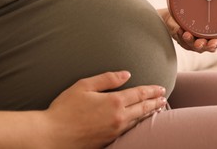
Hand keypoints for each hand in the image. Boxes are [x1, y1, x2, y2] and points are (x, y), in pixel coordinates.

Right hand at [42, 71, 166, 148]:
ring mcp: (115, 131)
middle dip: (155, 102)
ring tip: (157, 109)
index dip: (152, 90)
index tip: (161, 88)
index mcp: (113, 102)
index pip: (139, 94)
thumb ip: (107, 79)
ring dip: (150, 114)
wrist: (53, 136)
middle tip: (164, 98)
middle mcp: (118, 118)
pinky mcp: (109, 141)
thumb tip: (126, 74)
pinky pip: (130, 131)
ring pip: (138, 121)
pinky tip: (140, 122)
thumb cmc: (65, 109)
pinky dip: (139, 124)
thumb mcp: (84, 86)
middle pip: (143, 108)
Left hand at [158, 8, 216, 52]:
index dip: (215, 44)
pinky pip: (180, 39)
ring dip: (188, 40)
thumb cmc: (203, 17)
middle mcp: (203, 42)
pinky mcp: (181, 40)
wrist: (183, 13)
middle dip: (201, 45)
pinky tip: (178, 30)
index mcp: (214, 38)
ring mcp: (192, 42)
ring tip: (186, 34)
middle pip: (203, 47)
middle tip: (198, 43)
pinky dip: (179, 35)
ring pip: (190, 44)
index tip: (213, 43)